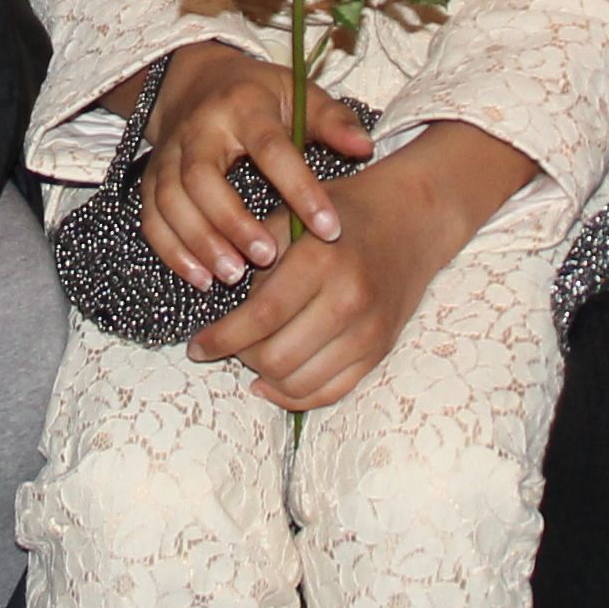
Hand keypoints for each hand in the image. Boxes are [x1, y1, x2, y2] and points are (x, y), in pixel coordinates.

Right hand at [134, 42, 375, 289]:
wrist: (195, 81)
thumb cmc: (259, 95)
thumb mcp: (298, 93)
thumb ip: (332, 120)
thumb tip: (364, 147)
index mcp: (243, 107)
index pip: (271, 148)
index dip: (299, 187)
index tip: (328, 228)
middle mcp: (199, 130)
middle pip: (202, 177)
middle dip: (232, 221)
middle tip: (266, 257)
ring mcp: (169, 155)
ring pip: (171, 201)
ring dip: (200, 242)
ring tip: (233, 275)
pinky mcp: (152, 179)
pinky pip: (152, 219)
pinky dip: (172, 251)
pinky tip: (201, 279)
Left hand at [190, 123, 530, 410]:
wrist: (412, 219)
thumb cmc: (342, 212)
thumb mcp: (293, 217)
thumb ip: (255, 260)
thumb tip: (221, 311)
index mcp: (320, 262)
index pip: (260, 318)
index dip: (221, 339)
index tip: (197, 346)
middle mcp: (348, 301)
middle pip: (276, 358)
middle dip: (241, 357)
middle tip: (227, 344)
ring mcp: (369, 331)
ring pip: (299, 383)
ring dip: (265, 377)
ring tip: (253, 355)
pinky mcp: (380, 351)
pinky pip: (330, 393)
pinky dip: (295, 395)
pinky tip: (273, 381)